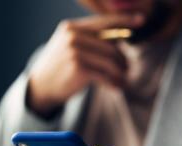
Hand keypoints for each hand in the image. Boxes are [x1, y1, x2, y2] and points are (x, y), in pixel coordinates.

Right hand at [27, 14, 143, 114]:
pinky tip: (117, 88)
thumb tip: (122, 35)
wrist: (41, 87)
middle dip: (123, 60)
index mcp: (72, 27)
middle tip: (127, 71)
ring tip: (123, 81)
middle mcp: (73, 36)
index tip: (141, 20)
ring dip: (121, 74)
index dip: (124, 20)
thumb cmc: (60, 67)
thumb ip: (91, 39)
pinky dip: (114, 83)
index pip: (104, 22)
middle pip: (112, 46)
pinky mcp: (79, 69)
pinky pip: (106, 75)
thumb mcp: (70, 46)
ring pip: (111, 61)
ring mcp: (75, 52)